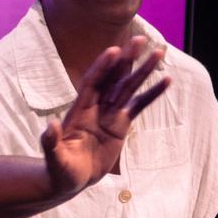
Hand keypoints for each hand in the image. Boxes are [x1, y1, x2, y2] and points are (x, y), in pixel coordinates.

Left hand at [41, 37, 168, 194]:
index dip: (102, 68)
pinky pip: (139, 106)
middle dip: (125, 59)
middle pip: (112, 78)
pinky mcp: (121, 124)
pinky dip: (152, 94)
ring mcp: (109, 114)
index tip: (113, 50)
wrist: (70, 178)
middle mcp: (95, 107)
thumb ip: (51, 142)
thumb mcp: (53, 158)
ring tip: (159, 51)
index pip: (91, 83)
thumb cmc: (59, 169)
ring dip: (143, 70)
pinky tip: (167, 80)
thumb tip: (51, 125)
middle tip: (140, 39)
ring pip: (128, 87)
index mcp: (79, 111)